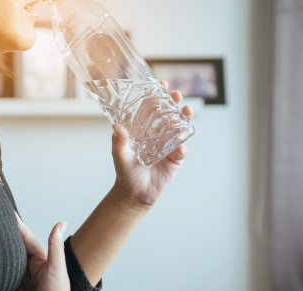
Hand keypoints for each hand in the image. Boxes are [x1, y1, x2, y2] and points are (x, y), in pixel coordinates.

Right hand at [10, 213, 71, 290]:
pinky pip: (0, 279)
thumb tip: (61, 222)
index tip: (5, 211)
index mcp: (42, 262)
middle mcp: (31, 270)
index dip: (16, 225)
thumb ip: (56, 247)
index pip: (26, 239)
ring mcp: (21, 282)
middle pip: (14, 249)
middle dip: (3, 235)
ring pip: (6, 263)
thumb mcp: (57, 270)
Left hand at [111, 80, 193, 205]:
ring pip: (180, 128)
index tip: (160, 83)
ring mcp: (169, 145)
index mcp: (144, 128)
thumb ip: (119, 142)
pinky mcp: (176, 159)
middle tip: (176, 95)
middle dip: (174, 103)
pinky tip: (180, 147)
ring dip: (184, 119)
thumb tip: (116, 127)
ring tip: (186, 112)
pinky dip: (182, 147)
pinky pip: (182, 150)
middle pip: (169, 113)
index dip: (157, 95)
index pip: (152, 107)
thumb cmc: (126, 171)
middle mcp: (158, 133)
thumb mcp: (119, 155)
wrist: (135, 194)